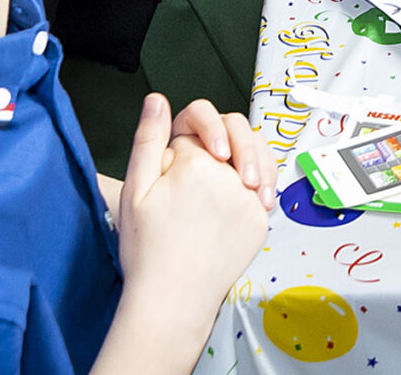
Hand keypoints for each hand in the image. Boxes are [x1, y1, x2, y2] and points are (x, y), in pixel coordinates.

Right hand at [106, 94, 273, 361]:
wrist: (172, 301)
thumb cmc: (147, 249)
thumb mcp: (135, 190)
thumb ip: (148, 139)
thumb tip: (158, 99)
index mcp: (196, 162)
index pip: (197, 124)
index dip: (186, 134)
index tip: (178, 154)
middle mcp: (230, 176)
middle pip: (237, 132)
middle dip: (226, 137)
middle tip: (216, 155)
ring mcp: (250, 200)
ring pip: (260, 155)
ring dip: (249, 155)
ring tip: (236, 172)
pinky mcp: (261, 222)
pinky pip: (264, 189)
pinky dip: (256, 186)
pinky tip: (241, 199)